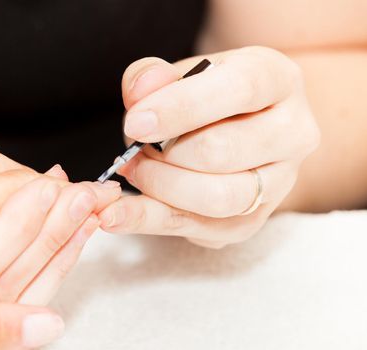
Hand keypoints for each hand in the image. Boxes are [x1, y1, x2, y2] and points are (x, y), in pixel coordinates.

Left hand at [99, 46, 319, 247]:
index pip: (238, 89)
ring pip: (217, 199)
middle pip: (222, 151)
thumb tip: (139, 91)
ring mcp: (280, 182)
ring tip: (134, 171)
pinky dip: (155, 219)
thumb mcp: (178, 74)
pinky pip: (203, 230)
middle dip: (163, 156)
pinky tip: (127, 208)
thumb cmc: (203, 100)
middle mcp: (292, 132)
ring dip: (160, 188)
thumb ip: (152, 76)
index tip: (136, 122)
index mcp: (277, 78)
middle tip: (132, 151)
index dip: (180, 107)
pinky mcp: (255, 219)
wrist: (235, 131)